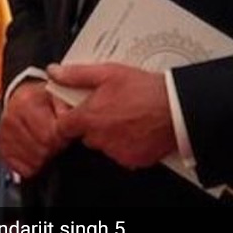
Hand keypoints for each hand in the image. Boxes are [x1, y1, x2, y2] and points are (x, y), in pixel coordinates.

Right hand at [0, 81, 71, 178]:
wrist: (21, 99)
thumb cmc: (44, 101)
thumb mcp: (58, 96)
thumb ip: (67, 109)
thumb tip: (70, 124)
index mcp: (27, 102)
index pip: (49, 136)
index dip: (62, 138)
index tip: (64, 133)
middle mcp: (10, 118)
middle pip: (42, 151)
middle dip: (53, 148)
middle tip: (55, 139)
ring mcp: (3, 134)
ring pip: (33, 162)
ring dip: (44, 157)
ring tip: (45, 143)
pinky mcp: (0, 148)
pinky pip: (24, 169)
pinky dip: (33, 164)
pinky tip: (34, 150)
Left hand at [48, 63, 176, 168]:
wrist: (177, 109)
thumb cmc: (145, 90)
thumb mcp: (108, 73)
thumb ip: (77, 75)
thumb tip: (55, 72)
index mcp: (90, 118)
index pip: (63, 126)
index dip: (68, 117)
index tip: (76, 109)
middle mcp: (100, 139)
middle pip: (85, 135)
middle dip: (93, 123)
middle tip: (109, 107)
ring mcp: (116, 152)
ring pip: (104, 144)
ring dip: (110, 133)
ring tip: (126, 115)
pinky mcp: (133, 160)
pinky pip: (122, 153)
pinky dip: (126, 144)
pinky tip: (136, 128)